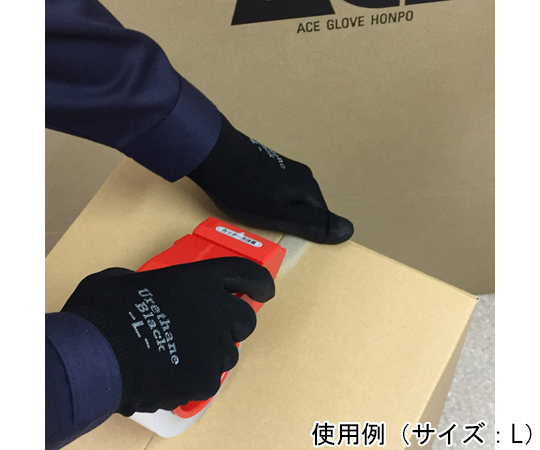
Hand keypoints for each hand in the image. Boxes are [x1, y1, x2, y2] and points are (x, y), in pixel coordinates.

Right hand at [61, 257, 274, 415]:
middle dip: (233, 323)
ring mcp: (214, 347)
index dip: (260, 283)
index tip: (262, 291)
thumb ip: (145, 281)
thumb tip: (138, 288)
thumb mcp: (121, 279)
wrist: (96, 357)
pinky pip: (209, 379)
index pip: (249, 275)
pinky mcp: (205, 379)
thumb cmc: (105, 311)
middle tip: (210, 328)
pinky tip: (171, 375)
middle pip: (246, 319)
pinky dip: (195, 378)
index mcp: (201, 280)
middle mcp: (217, 311)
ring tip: (182, 356)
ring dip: (212, 353)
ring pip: (228, 353)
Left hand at [188, 115, 353, 243]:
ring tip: (255, 216)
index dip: (303, 233)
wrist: (213, 154)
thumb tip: (350, 231)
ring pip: (289, 198)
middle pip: (304, 208)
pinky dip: (266, 199)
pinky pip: (275, 189)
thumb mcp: (280, 215)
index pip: (319, 220)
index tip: (282, 238)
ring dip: (277, 210)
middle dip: (290, 221)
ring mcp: (284, 167)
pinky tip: (248, 201)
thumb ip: (313, 224)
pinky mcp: (267, 163)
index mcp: (309, 188)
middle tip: (267, 230)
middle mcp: (302, 175)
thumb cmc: (246, 191)